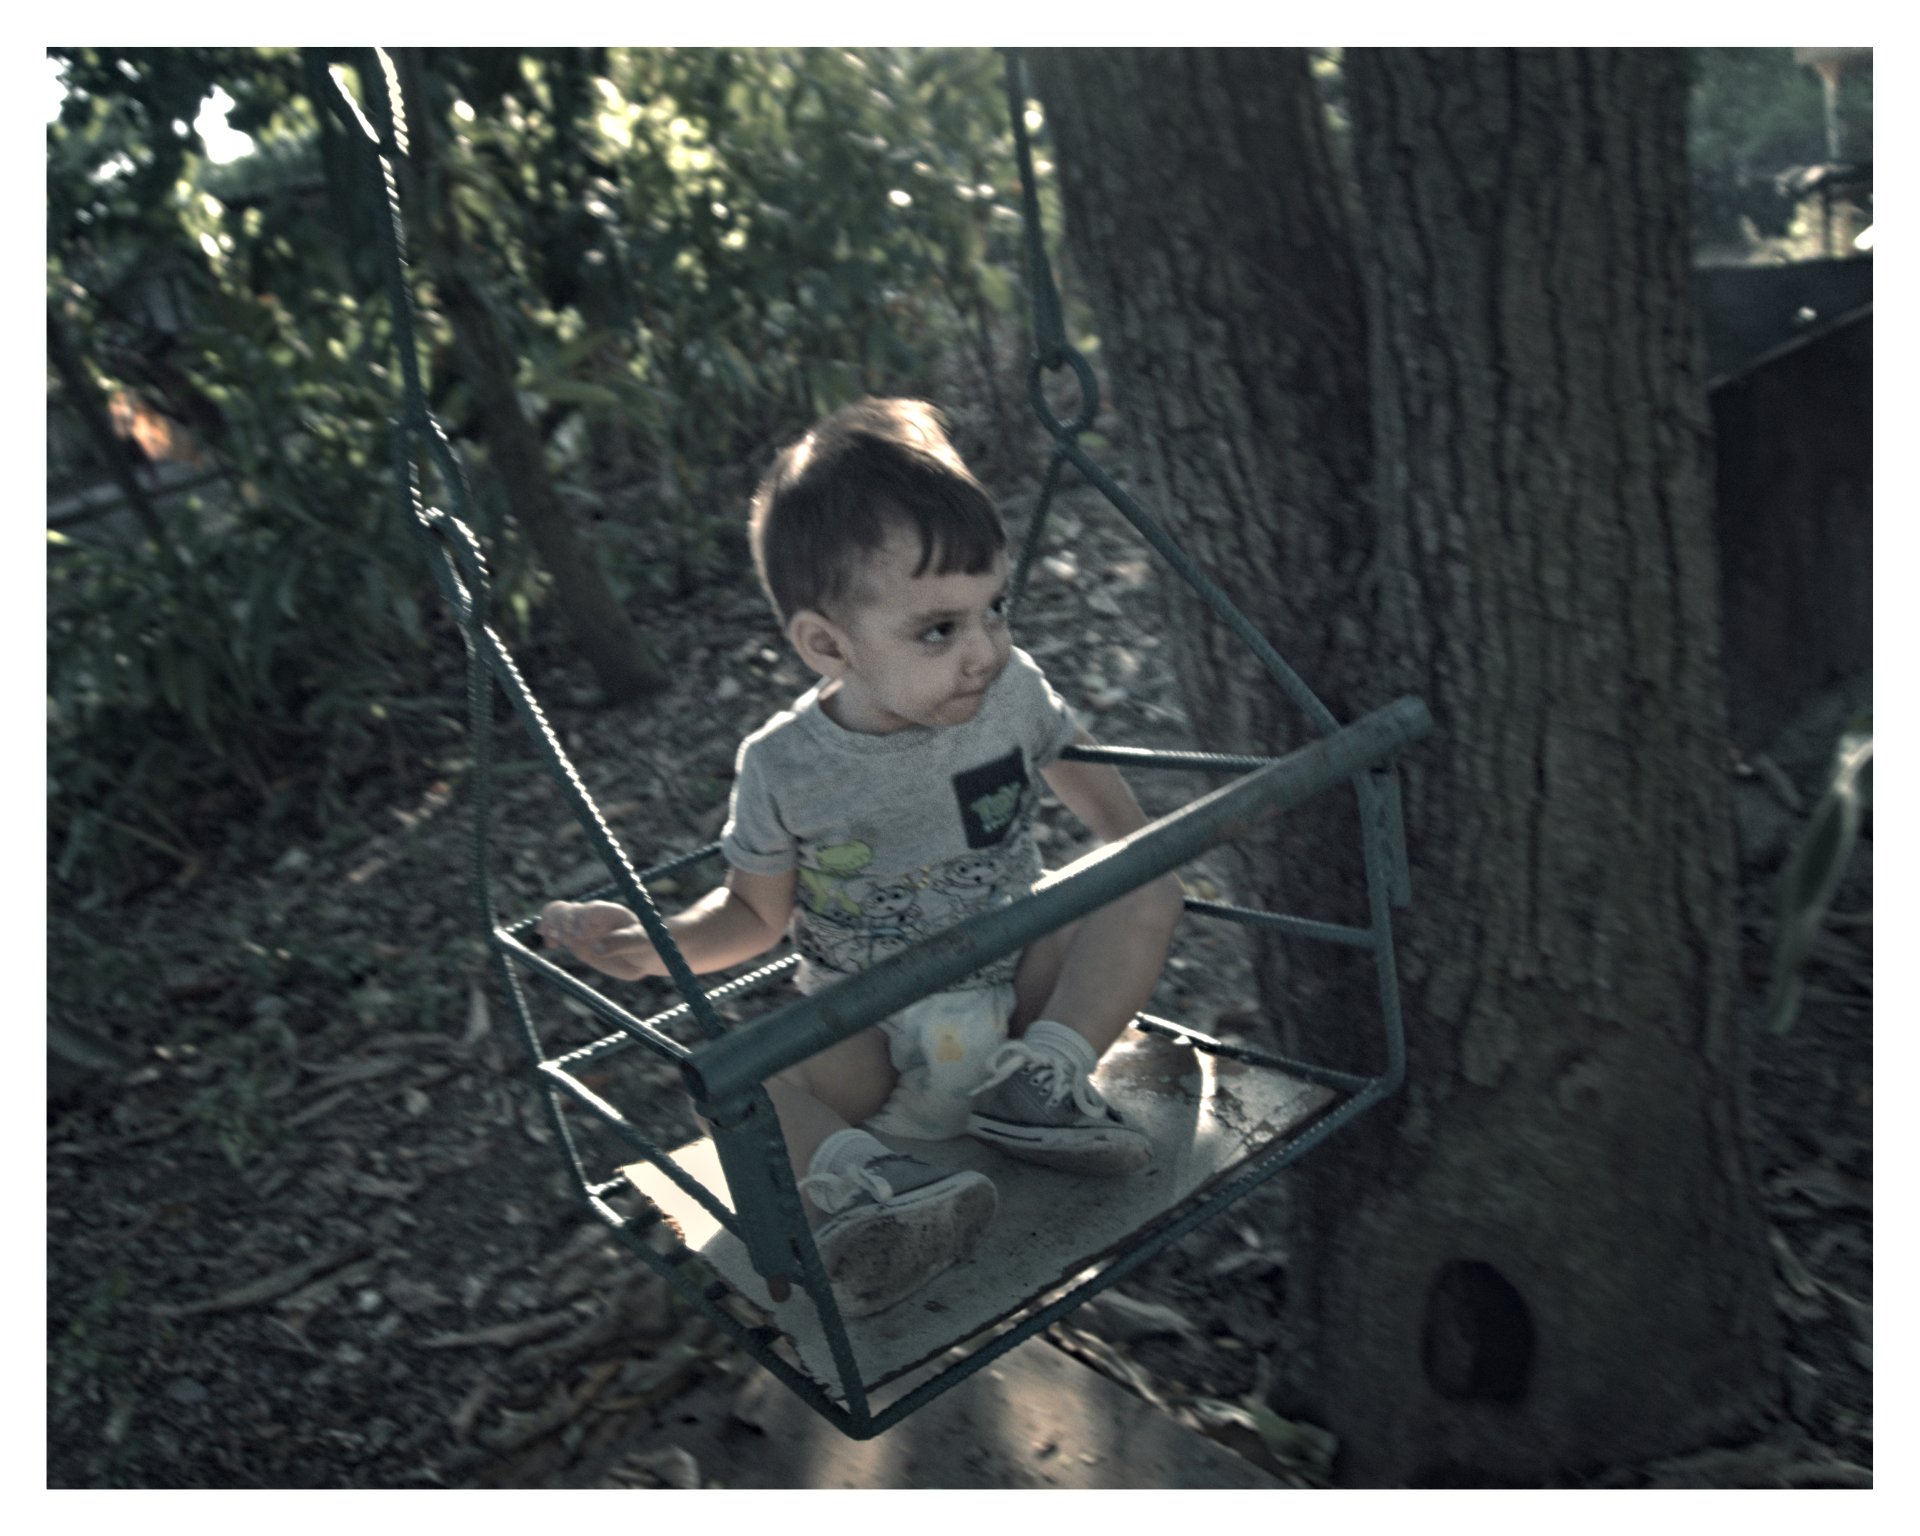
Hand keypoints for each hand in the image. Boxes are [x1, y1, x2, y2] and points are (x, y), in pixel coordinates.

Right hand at [537, 900, 662, 980]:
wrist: (646, 955)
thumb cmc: (649, 944)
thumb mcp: (640, 943)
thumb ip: (621, 943)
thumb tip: (596, 948)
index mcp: (609, 912)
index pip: (589, 911)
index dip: (580, 921)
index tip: (580, 937)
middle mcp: (593, 917)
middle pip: (568, 910)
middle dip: (560, 922)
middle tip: (562, 938)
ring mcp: (582, 927)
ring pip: (558, 915)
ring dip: (550, 923)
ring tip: (552, 940)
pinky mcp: (576, 940)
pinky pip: (557, 930)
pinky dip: (548, 932)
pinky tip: (550, 944)